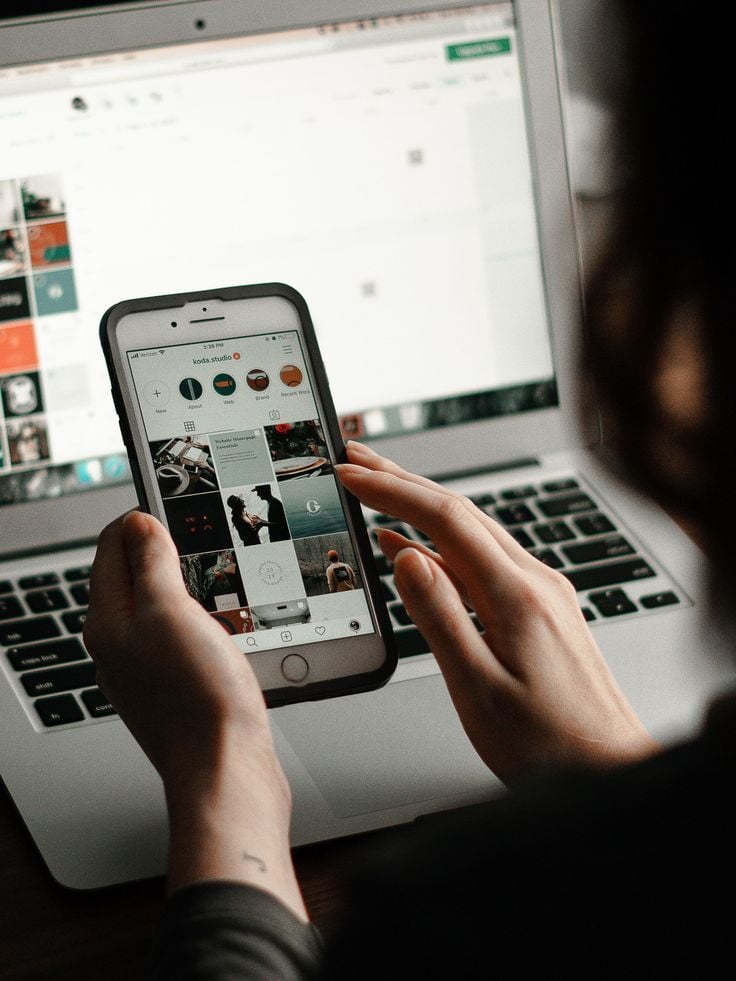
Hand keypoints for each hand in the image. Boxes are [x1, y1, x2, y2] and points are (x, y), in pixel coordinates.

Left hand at [84, 511, 306, 916]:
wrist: (225, 767)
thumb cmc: (197, 697)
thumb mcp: (170, 610)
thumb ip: (151, 562)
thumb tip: (137, 521)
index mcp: (108, 621)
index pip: (112, 545)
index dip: (144, 519)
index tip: (179, 506)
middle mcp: (120, 644)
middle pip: (137, 574)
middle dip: (170, 552)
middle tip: (206, 543)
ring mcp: (147, 667)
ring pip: (164, 606)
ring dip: (191, 587)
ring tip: (222, 583)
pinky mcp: (177, 685)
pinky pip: (185, 636)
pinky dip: (206, 620)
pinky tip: (229, 626)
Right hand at [337, 443, 658, 784]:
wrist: (611, 768)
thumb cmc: (549, 743)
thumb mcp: (478, 688)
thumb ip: (439, 616)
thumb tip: (404, 556)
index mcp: (516, 595)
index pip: (444, 519)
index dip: (392, 490)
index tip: (351, 474)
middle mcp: (534, 581)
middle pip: (460, 511)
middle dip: (403, 480)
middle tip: (358, 460)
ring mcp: (542, 591)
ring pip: (474, 530)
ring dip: (423, 504)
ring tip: (380, 489)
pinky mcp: (541, 607)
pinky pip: (485, 559)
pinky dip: (445, 544)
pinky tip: (419, 548)